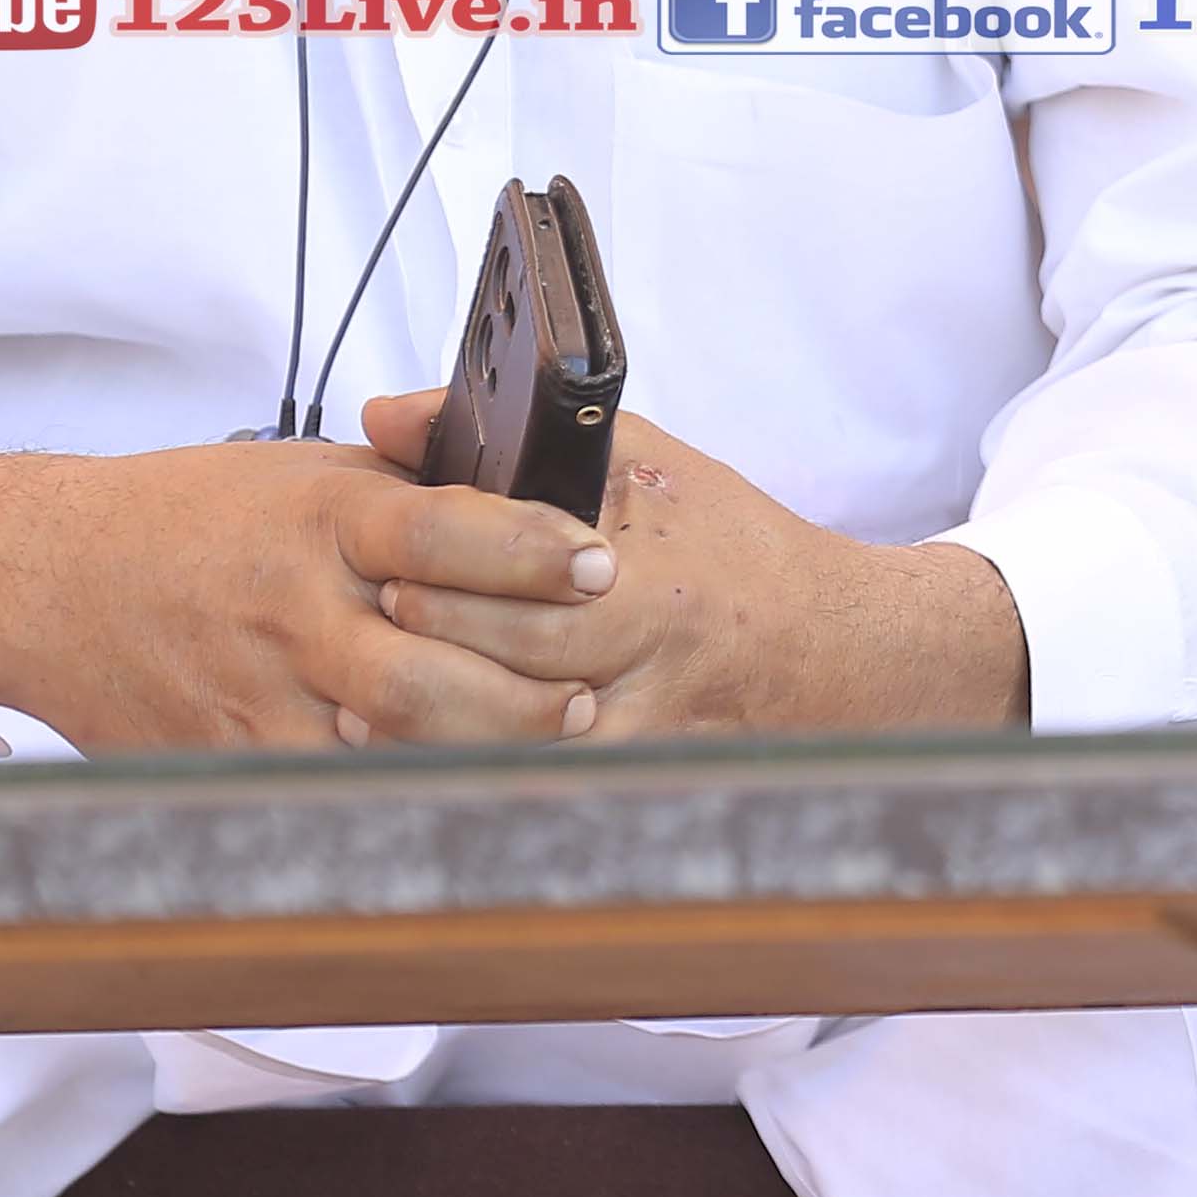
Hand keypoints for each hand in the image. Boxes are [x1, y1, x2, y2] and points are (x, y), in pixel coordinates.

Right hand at [0, 438, 623, 753]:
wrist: (51, 576)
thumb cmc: (193, 517)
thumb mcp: (305, 475)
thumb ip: (407, 492)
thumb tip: (532, 491)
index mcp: (320, 519)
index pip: (441, 533)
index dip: (528, 552)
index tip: (598, 564)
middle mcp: (293, 609)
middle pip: (422, 670)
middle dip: (518, 692)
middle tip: (583, 691)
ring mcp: (258, 694)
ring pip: (381, 744)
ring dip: (472, 753)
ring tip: (545, 745)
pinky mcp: (228, 756)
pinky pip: (327, 788)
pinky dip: (397, 796)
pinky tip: (457, 798)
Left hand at [357, 391, 1029, 734]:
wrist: (831, 644)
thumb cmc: (733, 541)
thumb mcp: (641, 458)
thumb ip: (521, 433)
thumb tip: (387, 414)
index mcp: (652, 570)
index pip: (533, 581)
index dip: (451, 581)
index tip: (386, 572)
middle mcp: (651, 652)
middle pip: (521, 664)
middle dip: (434, 646)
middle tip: (365, 627)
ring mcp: (646, 724)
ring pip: (527, 739)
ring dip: (444, 725)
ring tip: (367, 705)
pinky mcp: (640, 771)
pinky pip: (551, 782)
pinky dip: (486, 769)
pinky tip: (427, 757)